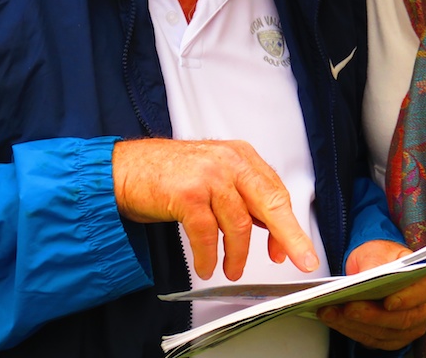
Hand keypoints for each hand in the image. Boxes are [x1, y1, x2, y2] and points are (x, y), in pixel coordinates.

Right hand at [111, 138, 318, 282]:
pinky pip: (207, 235)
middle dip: (288, 236)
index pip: (275, 191)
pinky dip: (208, 256)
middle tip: (300, 259)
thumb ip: (241, 197)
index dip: (286, 224)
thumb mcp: (213, 177)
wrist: (124, 169)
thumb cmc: (168, 175)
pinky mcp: (187, 194)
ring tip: (232, 270)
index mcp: (240, 156)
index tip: (295, 248)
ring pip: (239, 224)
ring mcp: (208, 175)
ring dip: (238, 255)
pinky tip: (206, 266)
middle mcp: (228, 161)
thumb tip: (271, 230)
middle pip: (269, 202)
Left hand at [318, 240, 425, 351]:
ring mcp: (411, 327)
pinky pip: (373, 340)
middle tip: (348, 307)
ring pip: (385, 333)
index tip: (387, 302)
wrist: (375, 265)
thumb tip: (368, 276)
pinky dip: (351, 330)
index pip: (422, 292)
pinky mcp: (393, 338)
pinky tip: (334, 320)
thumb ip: (376, 263)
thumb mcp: (378, 251)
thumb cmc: (381, 256)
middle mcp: (425, 308)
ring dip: (355, 325)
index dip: (406, 299)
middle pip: (402, 319)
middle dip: (372, 315)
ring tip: (332, 312)